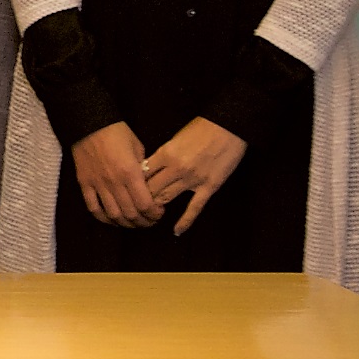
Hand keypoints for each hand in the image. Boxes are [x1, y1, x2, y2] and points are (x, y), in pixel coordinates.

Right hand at [68, 122, 168, 229]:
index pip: (145, 204)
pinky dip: (104, 219)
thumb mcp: (138, 147)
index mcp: (130, 173)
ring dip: (126, 224)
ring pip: (113, 215)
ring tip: (134, 224)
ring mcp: (98, 185)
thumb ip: (144, 168)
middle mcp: (114, 183)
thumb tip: (149, 185)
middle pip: (131, 214)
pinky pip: (93, 208)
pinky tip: (112, 220)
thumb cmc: (117, 132)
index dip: (154, 214)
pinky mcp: (85, 184)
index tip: (159, 213)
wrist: (89, 123)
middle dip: (143, 222)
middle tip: (150, 221)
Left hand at [136, 118, 248, 235]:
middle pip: (150, 189)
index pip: (142, 174)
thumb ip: (162, 155)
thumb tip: (148, 169)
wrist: (229, 126)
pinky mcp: (209, 187)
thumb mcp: (175, 138)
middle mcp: (176, 168)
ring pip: (166, 198)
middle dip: (141, 198)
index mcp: (166, 153)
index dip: (133, 183)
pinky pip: (194, 208)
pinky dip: (184, 222)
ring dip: (157, 207)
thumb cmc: (201, 128)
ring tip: (150, 215)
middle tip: (136, 205)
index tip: (129, 189)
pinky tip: (177, 232)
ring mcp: (193, 179)